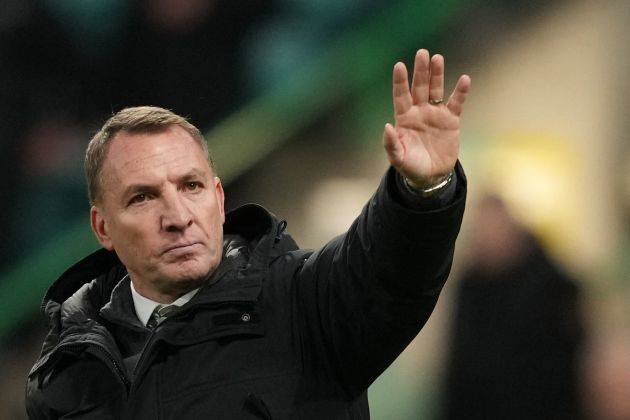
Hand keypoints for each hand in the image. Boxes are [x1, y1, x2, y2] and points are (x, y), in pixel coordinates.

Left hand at [383, 49, 470, 187]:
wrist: (431, 176)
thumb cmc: (411, 167)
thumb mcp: (398, 158)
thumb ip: (391, 143)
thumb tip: (387, 126)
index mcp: (404, 119)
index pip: (401, 96)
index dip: (400, 81)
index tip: (399, 66)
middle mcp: (419, 112)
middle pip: (419, 87)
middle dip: (420, 71)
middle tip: (422, 53)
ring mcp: (435, 114)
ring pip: (436, 90)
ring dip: (437, 75)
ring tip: (437, 58)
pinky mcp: (451, 121)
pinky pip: (456, 103)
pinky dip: (460, 92)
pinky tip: (464, 79)